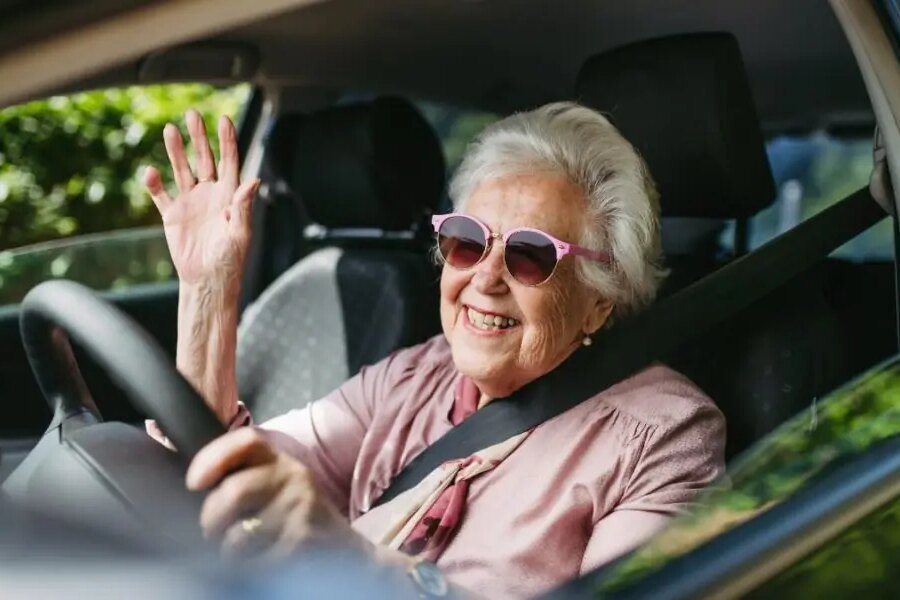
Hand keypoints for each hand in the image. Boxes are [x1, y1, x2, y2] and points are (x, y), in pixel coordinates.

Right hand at [144, 110, 259, 288]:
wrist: (208, 280)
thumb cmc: (230, 260)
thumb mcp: (240, 233)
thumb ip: (243, 206)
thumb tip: (253, 180)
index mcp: (230, 196)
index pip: (229, 162)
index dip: (227, 141)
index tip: (224, 120)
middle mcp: (210, 194)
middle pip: (204, 159)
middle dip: (199, 137)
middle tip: (192, 114)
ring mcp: (190, 202)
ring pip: (182, 169)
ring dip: (176, 151)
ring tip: (170, 130)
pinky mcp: (172, 214)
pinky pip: (161, 194)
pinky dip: (154, 183)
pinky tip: (150, 171)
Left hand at [187, 428, 366, 560]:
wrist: (344, 548)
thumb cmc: (294, 518)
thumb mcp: (275, 487)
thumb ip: (244, 477)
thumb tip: (196, 485)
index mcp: (280, 460)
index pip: (247, 441)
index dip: (213, 457)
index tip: (194, 483)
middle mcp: (294, 476)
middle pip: (234, 491)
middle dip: (211, 519)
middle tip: (211, 532)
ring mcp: (301, 508)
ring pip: (239, 534)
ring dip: (227, 551)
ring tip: (236, 553)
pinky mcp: (305, 540)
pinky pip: (256, 561)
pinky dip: (247, 569)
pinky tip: (257, 565)